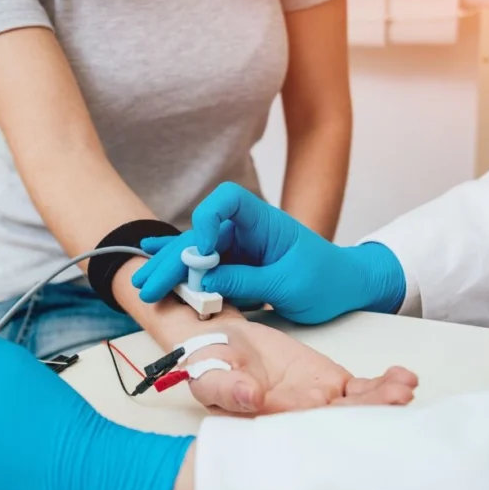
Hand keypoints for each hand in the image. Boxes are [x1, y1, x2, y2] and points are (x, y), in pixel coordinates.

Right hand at [133, 182, 405, 324]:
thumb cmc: (326, 280)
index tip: (202, 253)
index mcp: (264, 222)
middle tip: (149, 284)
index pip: (227, 202)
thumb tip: (205, 281)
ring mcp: (238, 248)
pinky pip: (202, 264)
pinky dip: (179, 265)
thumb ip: (245, 280)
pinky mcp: (234, 265)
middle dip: (173, 259)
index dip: (208, 222)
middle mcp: (245, 230)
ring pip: (195, 252)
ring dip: (168, 268)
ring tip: (143, 283)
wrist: (345, 287)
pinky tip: (153, 258)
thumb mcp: (288, 284)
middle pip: (201, 234)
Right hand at [182, 318, 416, 415]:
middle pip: (334, 424)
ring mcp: (319, 405)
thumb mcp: (207, 373)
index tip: (327, 405)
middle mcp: (297, 421)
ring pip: (355, 409)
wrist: (229, 344)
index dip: (314, 420)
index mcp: (265, 425)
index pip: (292, 429)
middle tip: (392, 402)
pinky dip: (383, 385)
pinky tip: (404, 378)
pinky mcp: (333, 386)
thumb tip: (250, 397)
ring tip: (402, 389)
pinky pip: (362, 390)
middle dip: (366, 415)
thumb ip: (226, 387)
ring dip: (381, 401)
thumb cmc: (212, 364)